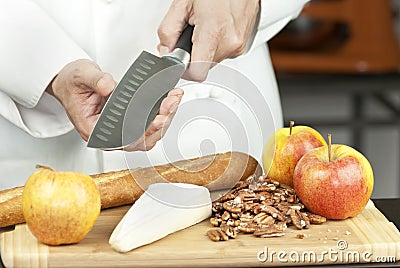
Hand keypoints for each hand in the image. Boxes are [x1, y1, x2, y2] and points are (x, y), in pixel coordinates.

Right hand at [48, 59, 182, 150]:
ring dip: (165, 118)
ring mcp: (120, 133)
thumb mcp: (81, 75)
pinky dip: (162, 115)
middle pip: (141, 140)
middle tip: (171, 102)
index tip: (158, 118)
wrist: (70, 83)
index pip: (123, 139)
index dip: (143, 131)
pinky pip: (149, 126)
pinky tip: (169, 101)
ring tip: (174, 99)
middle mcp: (109, 136)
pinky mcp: (129, 125)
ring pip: (149, 135)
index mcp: (94, 130)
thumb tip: (109, 86)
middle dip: (161, 121)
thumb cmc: (73, 84)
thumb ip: (96, 80)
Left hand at [157, 0, 259, 81]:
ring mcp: (238, 46)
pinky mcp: (242, 46)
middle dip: (193, 53)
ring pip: (212, 61)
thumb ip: (168, 31)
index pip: (197, 72)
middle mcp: (230, 42)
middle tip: (192, 32)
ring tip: (206, 25)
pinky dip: (215, 44)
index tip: (179, 59)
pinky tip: (215, 26)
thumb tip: (165, 51)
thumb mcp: (183, 3)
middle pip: (203, 66)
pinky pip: (222, 53)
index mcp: (214, 31)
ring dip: (204, 48)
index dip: (184, 69)